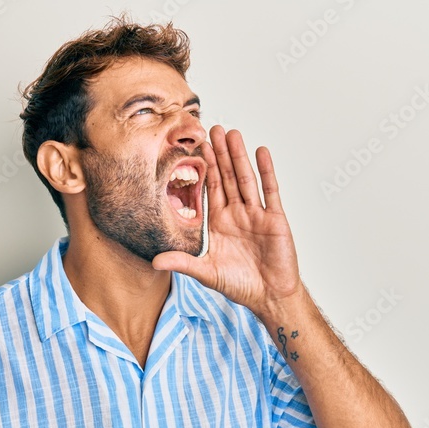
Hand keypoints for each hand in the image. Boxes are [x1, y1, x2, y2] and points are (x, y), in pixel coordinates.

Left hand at [152, 125, 302, 315]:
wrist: (269, 296)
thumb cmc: (239, 285)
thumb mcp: (206, 273)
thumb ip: (182, 263)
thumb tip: (154, 262)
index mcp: (218, 223)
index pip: (208, 189)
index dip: (203, 168)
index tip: (194, 147)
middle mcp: (236, 213)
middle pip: (226, 177)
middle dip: (219, 154)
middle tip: (211, 129)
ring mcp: (255, 213)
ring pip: (245, 178)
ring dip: (238, 156)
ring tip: (231, 133)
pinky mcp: (274, 218)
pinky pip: (269, 190)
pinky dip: (266, 171)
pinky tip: (260, 152)